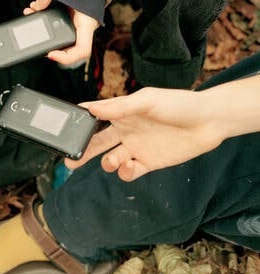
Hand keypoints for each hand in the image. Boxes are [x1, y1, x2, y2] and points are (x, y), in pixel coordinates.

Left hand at [24, 0, 98, 65]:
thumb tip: (35, 7)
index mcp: (87, 23)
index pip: (82, 51)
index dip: (66, 57)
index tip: (50, 54)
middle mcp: (84, 27)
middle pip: (67, 47)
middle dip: (48, 43)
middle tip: (35, 39)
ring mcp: (78, 24)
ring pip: (60, 36)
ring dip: (44, 30)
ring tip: (31, 16)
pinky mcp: (71, 18)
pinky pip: (58, 26)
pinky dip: (47, 21)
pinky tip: (36, 10)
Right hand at [64, 87, 223, 180]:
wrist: (209, 121)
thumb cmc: (179, 104)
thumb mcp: (147, 101)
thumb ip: (119, 107)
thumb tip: (91, 109)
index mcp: (121, 113)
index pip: (94, 117)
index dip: (79, 123)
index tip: (65, 129)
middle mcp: (125, 130)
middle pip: (96, 142)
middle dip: (81, 151)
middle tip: (70, 159)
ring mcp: (136, 147)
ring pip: (110, 159)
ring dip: (107, 163)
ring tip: (113, 161)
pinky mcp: (149, 162)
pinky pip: (130, 172)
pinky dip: (126, 172)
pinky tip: (131, 166)